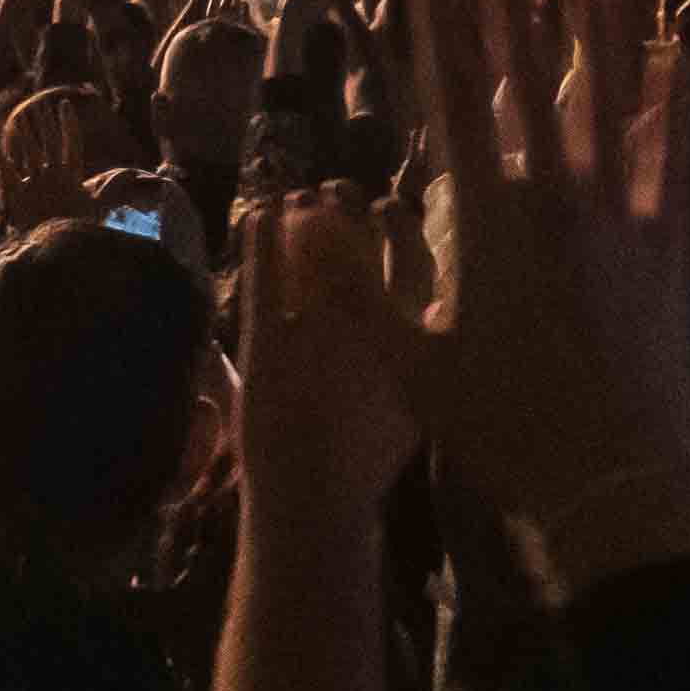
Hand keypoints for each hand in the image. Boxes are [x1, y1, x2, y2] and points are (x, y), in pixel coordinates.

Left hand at [230, 185, 419, 550]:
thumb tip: (429, 312)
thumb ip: (421, 355)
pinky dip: (262, 239)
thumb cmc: (364, 458)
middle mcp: (368, 328)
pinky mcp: (267, 346)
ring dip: (304, 216)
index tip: (388, 207)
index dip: (401, 227)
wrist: (314, 501)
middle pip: (362, 246)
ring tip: (298, 196)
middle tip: (337, 189)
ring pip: (312, 253)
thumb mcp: (412, 405)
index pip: (414, 262)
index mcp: (411, 340)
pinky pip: (264, 278)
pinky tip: (259, 214)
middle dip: (348, 209)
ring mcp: (315, 334)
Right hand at [406, 0, 689, 588]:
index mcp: (487, 223)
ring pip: (607, 104)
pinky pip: (672, 158)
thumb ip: (351, 289)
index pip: (458, 105)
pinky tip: (675, 57)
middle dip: (511, 8)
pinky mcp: (668, 248)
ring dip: (597, 33)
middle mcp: (555, 203)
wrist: (609, 483)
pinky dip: (672, 105)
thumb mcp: (406, 366)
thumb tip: (300, 219)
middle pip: (530, 84)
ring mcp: (618, 220)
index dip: (444, 35)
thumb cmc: (500, 431)